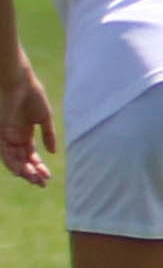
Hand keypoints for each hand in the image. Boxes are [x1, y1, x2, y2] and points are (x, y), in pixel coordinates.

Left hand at [0, 58, 50, 186]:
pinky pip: (5, 153)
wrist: (20, 83)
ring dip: (24, 171)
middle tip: (42, 184)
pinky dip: (13, 163)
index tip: (48, 177)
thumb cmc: (33, 96)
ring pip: (14, 160)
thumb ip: (48, 135)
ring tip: (34, 180)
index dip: (39, 167)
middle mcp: (14, 138)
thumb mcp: (44, 118)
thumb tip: (53, 152)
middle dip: (32, 173)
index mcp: (25, 134)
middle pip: (23, 161)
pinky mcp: (1, 134)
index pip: (31, 156)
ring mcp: (7, 137)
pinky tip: (22, 171)